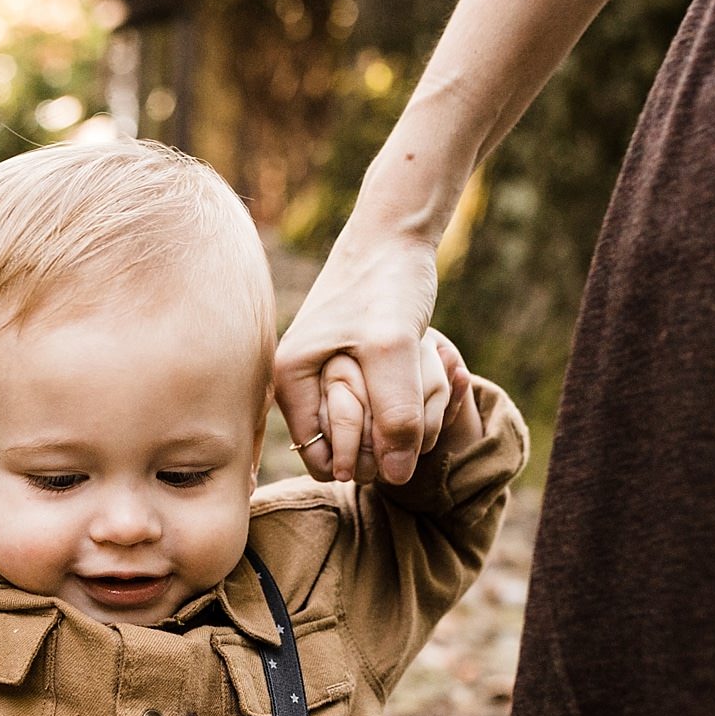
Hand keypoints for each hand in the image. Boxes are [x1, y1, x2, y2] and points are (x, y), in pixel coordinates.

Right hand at [275, 223, 440, 483]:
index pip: (323, 460)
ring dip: (406, 418)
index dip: (364, 460)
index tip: (398, 431)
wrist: (396, 238)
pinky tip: (423, 370)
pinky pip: (383, 408)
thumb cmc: (385, 284)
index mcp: (291, 381)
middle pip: (349, 449)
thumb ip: (395, 413)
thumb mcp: (393, 347)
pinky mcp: (354, 371)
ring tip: (423, 375)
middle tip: (420, 394)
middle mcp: (302, 385)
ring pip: (372, 431)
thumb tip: (395, 476)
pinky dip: (410, 400)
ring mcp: (327, 379)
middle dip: (390, 436)